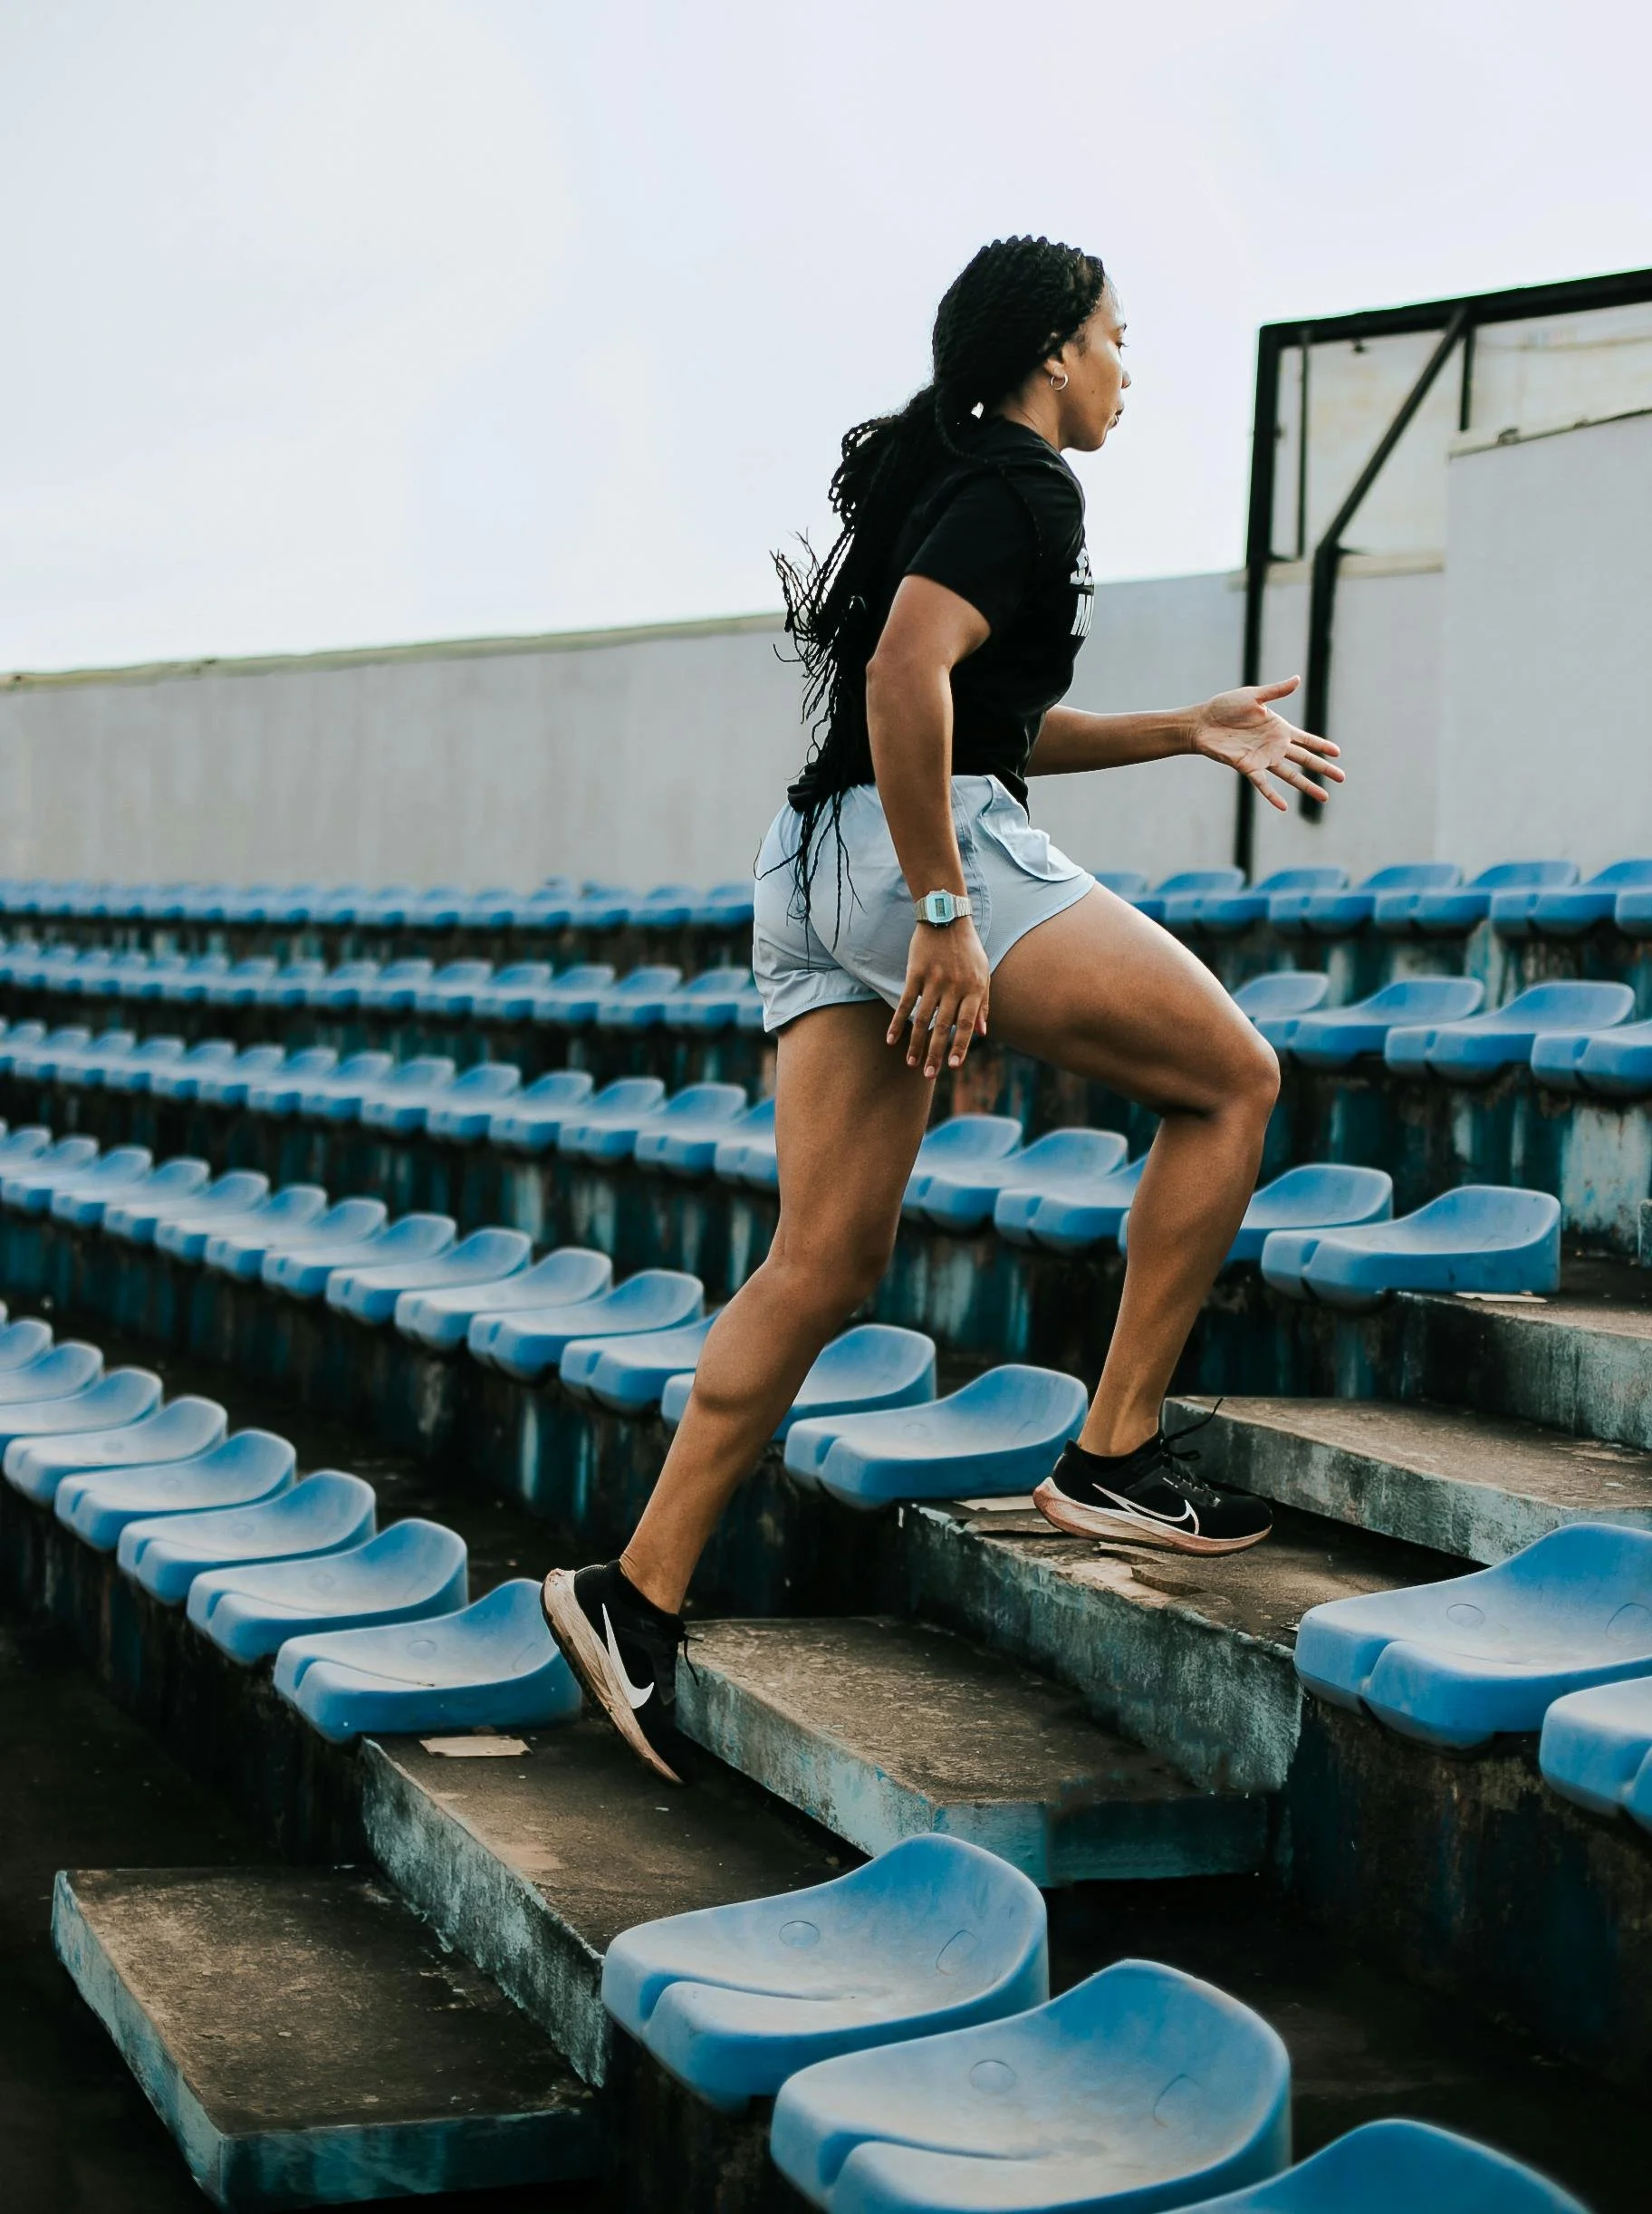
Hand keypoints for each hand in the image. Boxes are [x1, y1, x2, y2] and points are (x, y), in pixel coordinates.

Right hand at [888, 919, 990, 1079]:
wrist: (946, 917)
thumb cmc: (968, 949)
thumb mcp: (983, 973)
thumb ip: (983, 1003)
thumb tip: (983, 1033)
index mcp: (974, 988)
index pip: (967, 1024)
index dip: (960, 1046)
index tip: (954, 1067)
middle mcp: (955, 986)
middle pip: (944, 1026)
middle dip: (936, 1053)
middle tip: (929, 1075)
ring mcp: (934, 980)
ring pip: (923, 1019)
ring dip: (915, 1043)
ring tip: (911, 1063)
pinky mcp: (915, 973)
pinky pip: (905, 1003)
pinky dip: (897, 1023)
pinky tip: (891, 1039)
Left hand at [1189, 677, 1343, 811]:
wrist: (1202, 721)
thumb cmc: (1226, 707)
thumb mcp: (1254, 696)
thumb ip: (1276, 692)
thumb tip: (1298, 679)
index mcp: (1279, 729)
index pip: (1306, 739)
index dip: (1322, 746)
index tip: (1338, 753)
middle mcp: (1274, 746)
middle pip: (1305, 760)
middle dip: (1323, 769)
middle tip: (1342, 778)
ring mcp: (1262, 758)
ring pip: (1290, 775)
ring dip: (1306, 786)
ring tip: (1324, 797)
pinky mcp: (1247, 767)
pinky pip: (1263, 784)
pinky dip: (1272, 795)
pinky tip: (1284, 806)